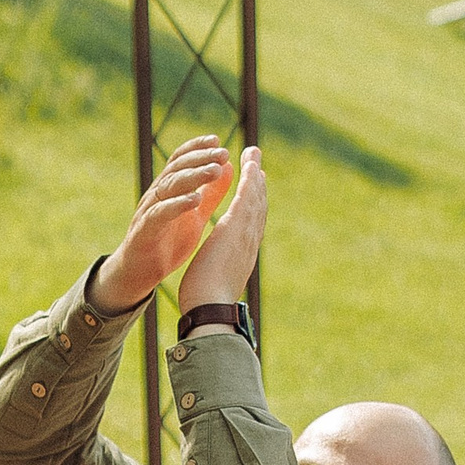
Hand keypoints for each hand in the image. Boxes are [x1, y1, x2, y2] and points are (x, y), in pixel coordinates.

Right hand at [90, 134, 230, 313]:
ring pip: (169, 187)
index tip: (217, 141)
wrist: (139, 273)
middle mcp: (156, 195)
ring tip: (215, 171)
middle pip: (177, 169)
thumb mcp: (195, 215)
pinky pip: (160, 213)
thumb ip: (211, 193)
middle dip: (200, 159)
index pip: (180, 160)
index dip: (196, 148)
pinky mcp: (144, 231)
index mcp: (168, 190)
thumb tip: (228, 167)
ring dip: (193, 177)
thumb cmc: (167, 243)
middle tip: (222, 153)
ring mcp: (148, 211)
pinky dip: (177, 205)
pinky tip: (195, 199)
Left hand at [176, 141, 264, 313]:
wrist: (210, 310)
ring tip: (254, 154)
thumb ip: (218, 271)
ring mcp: (246, 235)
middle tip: (257, 163)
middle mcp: (249, 243)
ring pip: (255, 200)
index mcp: (242, 254)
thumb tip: (216, 277)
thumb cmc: (207, 302)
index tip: (252, 188)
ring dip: (255, 176)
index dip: (253, 204)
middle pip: (258, 208)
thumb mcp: (215, 281)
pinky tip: (249, 165)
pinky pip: (246, 200)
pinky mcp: (236, 230)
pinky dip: (249, 181)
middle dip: (258, 185)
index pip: (250, 225)